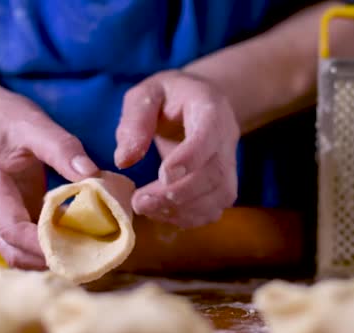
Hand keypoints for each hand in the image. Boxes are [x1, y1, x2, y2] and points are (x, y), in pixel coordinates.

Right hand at [0, 90, 98, 268]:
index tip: (78, 248)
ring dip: (49, 258)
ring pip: (17, 253)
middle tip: (89, 258)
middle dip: (48, 259)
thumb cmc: (10, 120)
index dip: (43, 245)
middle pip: (12, 250)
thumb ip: (63, 148)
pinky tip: (78, 240)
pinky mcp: (9, 218)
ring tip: (87, 253)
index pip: (12, 229)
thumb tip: (92, 175)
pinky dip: (50, 247)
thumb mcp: (37, 125)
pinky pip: (26, 242)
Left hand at [114, 70, 239, 227]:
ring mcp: (230, 163)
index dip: (190, 158)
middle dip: (178, 193)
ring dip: (183, 209)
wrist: (202, 102)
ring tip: (147, 208)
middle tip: (140, 202)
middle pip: (215, 173)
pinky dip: (189, 217)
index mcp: (210, 108)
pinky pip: (215, 208)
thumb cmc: (170, 97)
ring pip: (219, 195)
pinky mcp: (224, 184)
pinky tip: (162, 212)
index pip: (209, 135)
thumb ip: (135, 121)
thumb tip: (124, 160)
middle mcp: (227, 138)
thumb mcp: (147, 94)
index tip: (162, 175)